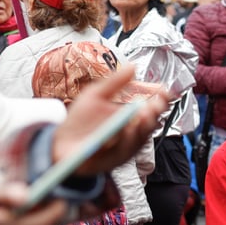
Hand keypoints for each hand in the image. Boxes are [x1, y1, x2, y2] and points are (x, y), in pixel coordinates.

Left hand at [53, 65, 169, 175]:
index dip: (160, 98)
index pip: (152, 106)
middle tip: (153, 105)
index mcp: (131, 115)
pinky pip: (125, 150)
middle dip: (154, 113)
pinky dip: (126, 140)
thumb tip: (133, 66)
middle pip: (151, 122)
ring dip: (143, 126)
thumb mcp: (95, 95)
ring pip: (140, 137)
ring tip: (144, 115)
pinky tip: (126, 129)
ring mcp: (126, 145)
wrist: (61, 143)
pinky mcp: (118, 158)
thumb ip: (114, 82)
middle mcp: (132, 130)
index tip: (163, 90)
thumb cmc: (80, 120)